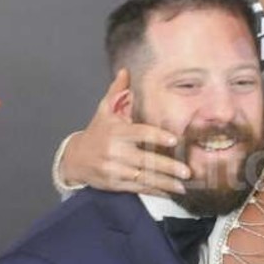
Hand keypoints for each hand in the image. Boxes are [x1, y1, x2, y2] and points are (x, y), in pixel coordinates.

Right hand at [59, 69, 189, 194]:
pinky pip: (138, 188)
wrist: (75, 159)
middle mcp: (115, 152)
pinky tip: (170, 192)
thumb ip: (117, 92)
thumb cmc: (97, 132)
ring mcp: (115, 170)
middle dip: (167, 167)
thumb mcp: (104, 110)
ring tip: (183, 185)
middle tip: (187, 171)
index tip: (174, 140)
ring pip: (144, 177)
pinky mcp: (115, 184)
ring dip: (165, 183)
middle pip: (145, 160)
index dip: (156, 137)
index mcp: (116, 131)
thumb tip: (126, 71)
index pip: (139, 134)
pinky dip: (155, 191)